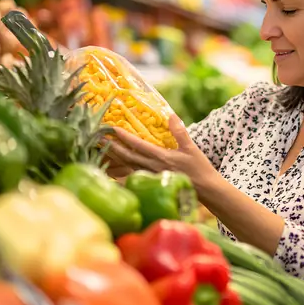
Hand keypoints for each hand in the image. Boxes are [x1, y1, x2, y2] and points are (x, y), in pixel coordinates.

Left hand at [101, 115, 220, 191]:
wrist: (205, 189)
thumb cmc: (199, 168)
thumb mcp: (191, 147)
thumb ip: (179, 131)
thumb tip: (170, 115)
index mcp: (161, 157)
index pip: (139, 146)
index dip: (125, 137)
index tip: (113, 128)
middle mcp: (152, 167)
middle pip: (127, 156)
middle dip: (112, 146)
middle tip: (98, 137)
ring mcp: (151, 175)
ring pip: (127, 165)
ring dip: (114, 156)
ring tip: (102, 148)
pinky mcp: (153, 180)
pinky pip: (133, 173)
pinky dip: (121, 169)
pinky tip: (113, 166)